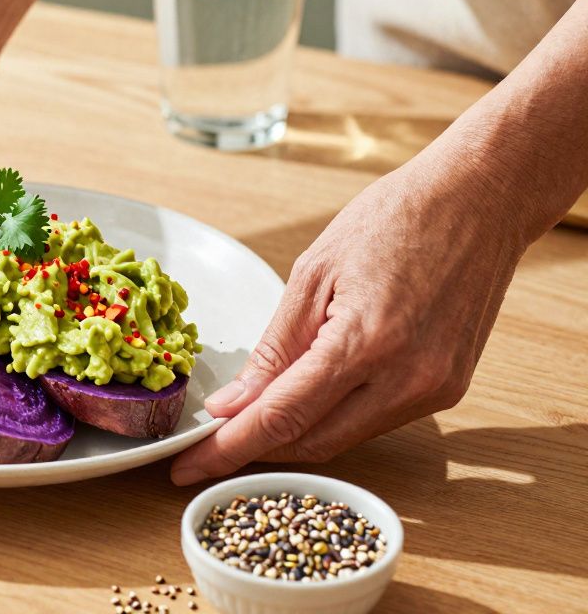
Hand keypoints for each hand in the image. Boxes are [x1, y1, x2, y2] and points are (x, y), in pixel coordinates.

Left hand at [170, 143, 527, 484]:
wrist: (480, 199)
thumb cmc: (395, 218)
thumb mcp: (313, 273)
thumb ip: (273, 349)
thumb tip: (232, 404)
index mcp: (366, 343)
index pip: (281, 418)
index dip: (228, 449)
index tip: (186, 466)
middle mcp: (407, 379)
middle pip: (311, 442)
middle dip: (252, 450)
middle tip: (204, 449)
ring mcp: (434, 390)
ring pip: (343, 438)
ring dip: (291, 436)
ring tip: (244, 423)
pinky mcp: (449, 390)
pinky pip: (374, 421)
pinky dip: (331, 419)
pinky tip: (301, 403)